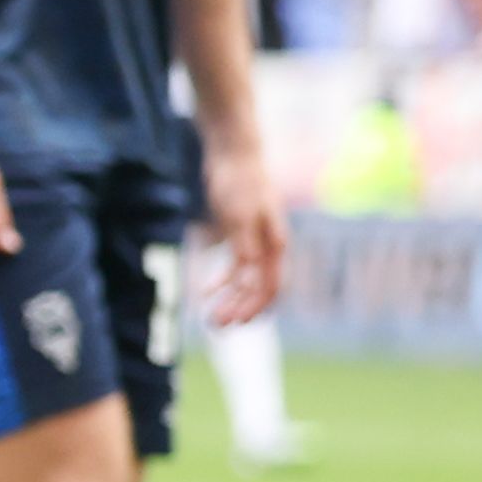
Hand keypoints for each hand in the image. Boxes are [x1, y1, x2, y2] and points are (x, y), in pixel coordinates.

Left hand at [203, 133, 287, 326]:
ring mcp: (255, 243)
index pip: (271, 286)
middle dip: (240, 309)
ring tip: (210, 318)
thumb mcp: (238, 214)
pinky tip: (205, 292)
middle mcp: (269, 248)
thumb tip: (247, 273)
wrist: (234, 155)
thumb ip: (245, 244)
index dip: (256, 307)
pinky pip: (234, 268)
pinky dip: (222, 282)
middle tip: (216, 326)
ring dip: (230, 301)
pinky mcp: (239, 236)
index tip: (237, 322)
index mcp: (275, 245)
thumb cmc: (239, 182)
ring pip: (246, 282)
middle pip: (259, 289)